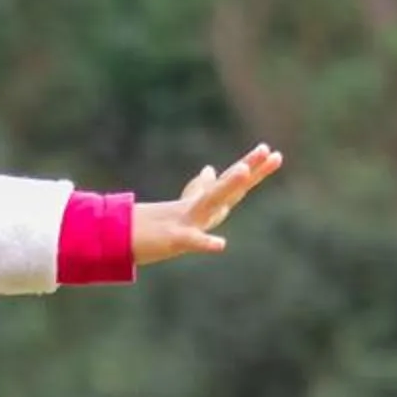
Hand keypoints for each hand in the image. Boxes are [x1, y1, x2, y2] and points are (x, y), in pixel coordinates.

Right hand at [132, 143, 283, 266]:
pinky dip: (204, 243)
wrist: (124, 235)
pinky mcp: (174, 239)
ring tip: (243, 172)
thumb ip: (200, 189)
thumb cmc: (156, 224)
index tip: (273, 152)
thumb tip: (211, 170)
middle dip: (247, 169)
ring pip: (210, 202)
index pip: (233, 185)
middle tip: (267, 151)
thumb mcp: (183, 207)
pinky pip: (191, 241)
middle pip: (227, 186)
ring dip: (227, 186)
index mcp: (205, 204)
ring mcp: (187, 220)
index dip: (254, 169)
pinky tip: (220, 245)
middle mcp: (199, 208)